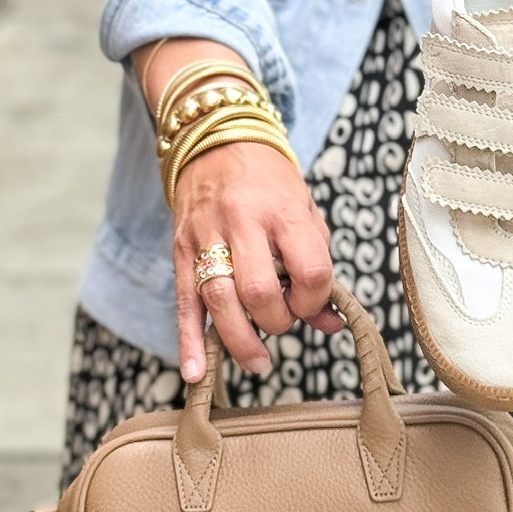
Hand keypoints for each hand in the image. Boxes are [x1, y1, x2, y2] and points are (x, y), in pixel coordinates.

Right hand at [172, 142, 340, 383]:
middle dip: (277, 321)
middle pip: (259, 290)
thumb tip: (331, 323)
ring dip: (241, 342)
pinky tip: (195, 372)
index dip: (315, 299)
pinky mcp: (181, 250)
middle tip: (283, 321)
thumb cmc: (270, 181)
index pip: (309, 270)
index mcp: (283, 209)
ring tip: (258, 362)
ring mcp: (207, 236)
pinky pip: (185, 302)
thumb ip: (318, 266)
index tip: (312, 303)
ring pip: (220, 301)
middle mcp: (242, 221)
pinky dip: (189, 341)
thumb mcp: (306, 213)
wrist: (216, 139)